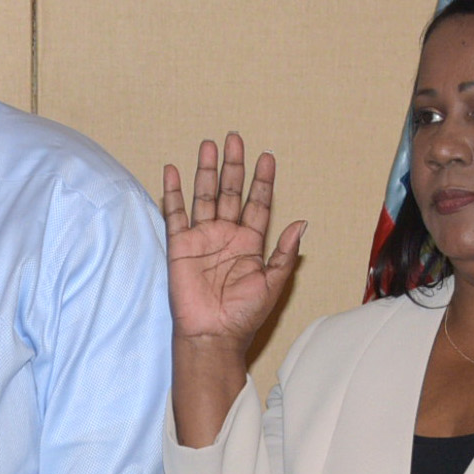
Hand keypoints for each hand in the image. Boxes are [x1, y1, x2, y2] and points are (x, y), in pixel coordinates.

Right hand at [160, 132, 304, 446]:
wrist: (212, 334)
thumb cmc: (244, 315)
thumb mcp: (273, 283)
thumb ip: (284, 253)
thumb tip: (301, 223)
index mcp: (251, 243)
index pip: (258, 203)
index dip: (263, 181)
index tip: (267, 157)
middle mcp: (226, 235)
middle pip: (230, 192)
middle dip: (233, 166)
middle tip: (235, 139)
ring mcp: (202, 238)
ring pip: (204, 196)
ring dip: (206, 171)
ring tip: (209, 145)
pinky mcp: (180, 245)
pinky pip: (175, 213)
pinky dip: (172, 192)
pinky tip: (172, 171)